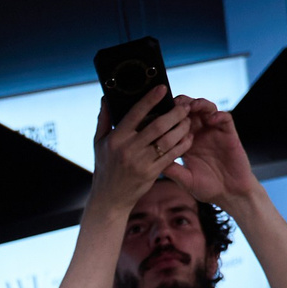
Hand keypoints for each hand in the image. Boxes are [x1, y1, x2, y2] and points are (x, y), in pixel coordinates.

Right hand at [89, 88, 193, 213]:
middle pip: (158, 125)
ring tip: (188, 120)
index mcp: (116, 138)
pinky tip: (187, 137)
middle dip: (175, 113)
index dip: (150, 99)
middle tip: (184, 105)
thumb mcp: (99, 143)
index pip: (135, 113)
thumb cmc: (105, 168)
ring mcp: (141, 162)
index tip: (162, 89)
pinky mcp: (151, 173)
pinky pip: (171, 156)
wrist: (109, 199)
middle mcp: (128, 149)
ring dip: (181, 128)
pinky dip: (182, 145)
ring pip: (168, 140)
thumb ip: (104, 120)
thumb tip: (106, 98)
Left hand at [162, 101, 257, 208]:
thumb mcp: (185, 180)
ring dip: (199, 104)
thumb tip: (152, 160)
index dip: (169, 116)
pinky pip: (225, 117)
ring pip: (207, 109)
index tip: (160, 115)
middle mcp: (200, 134)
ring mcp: (214, 132)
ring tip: (192, 106)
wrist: (230, 194)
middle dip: (182, 104)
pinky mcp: (229, 134)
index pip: (176, 123)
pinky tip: (211, 120)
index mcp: (186, 143)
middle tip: (175, 103)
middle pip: (190, 110)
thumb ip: (172, 169)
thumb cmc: (208, 189)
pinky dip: (218, 115)